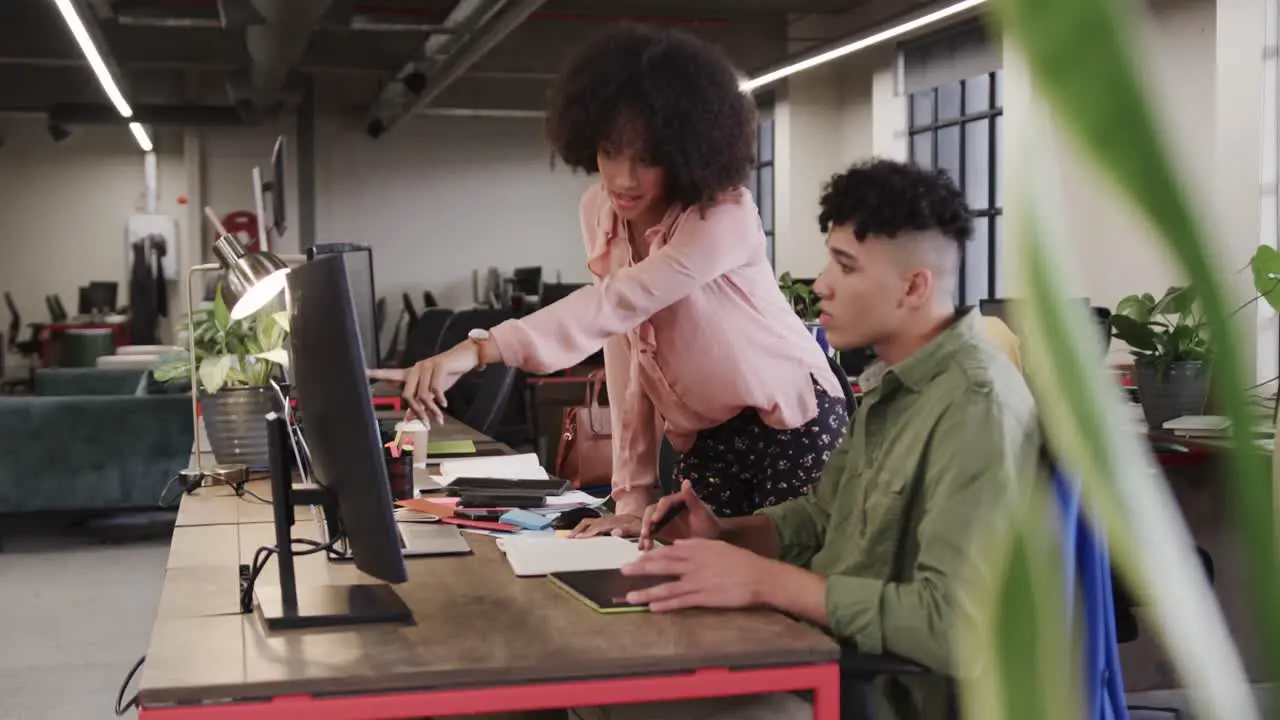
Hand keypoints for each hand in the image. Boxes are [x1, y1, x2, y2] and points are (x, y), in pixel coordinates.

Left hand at [366, 343, 478, 424]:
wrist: (466, 357)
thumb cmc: (448, 374)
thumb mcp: (433, 390)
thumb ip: (422, 402)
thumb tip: (410, 418)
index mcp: (411, 373)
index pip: (390, 373)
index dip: (376, 374)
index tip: (362, 372)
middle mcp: (416, 368)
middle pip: (407, 394)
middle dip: (418, 412)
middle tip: (427, 423)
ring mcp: (427, 365)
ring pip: (423, 394)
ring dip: (432, 409)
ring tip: (439, 418)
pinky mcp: (439, 366)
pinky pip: (435, 388)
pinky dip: (440, 399)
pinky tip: (444, 404)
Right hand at [568, 514, 640, 538]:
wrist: (643, 520)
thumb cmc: (639, 526)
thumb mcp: (637, 528)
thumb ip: (626, 530)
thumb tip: (614, 533)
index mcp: (613, 521)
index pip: (597, 526)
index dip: (588, 532)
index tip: (578, 538)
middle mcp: (607, 519)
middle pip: (588, 522)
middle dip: (577, 529)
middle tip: (568, 538)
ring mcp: (605, 520)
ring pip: (588, 522)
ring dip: (578, 529)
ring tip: (570, 537)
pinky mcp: (605, 523)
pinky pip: (591, 525)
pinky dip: (583, 529)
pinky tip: (579, 536)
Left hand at [620, 539, 773, 611]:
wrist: (760, 576)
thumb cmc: (741, 561)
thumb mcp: (718, 546)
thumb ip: (696, 544)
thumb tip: (679, 544)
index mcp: (697, 550)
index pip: (667, 551)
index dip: (649, 555)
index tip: (635, 558)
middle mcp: (693, 564)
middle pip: (662, 566)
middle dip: (640, 569)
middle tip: (622, 570)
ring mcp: (698, 582)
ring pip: (667, 587)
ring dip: (647, 592)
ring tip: (630, 596)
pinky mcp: (705, 598)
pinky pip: (681, 602)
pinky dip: (666, 605)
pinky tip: (653, 608)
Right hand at [638, 479, 719, 550]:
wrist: (712, 539)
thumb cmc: (709, 524)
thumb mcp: (702, 512)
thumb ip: (693, 498)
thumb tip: (686, 481)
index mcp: (678, 500)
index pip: (665, 502)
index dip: (659, 511)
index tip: (655, 520)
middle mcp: (667, 507)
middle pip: (652, 512)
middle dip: (647, 523)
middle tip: (646, 534)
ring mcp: (663, 519)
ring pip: (649, 523)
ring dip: (645, 533)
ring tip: (645, 546)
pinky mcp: (661, 530)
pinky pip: (650, 534)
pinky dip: (646, 541)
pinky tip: (644, 549)